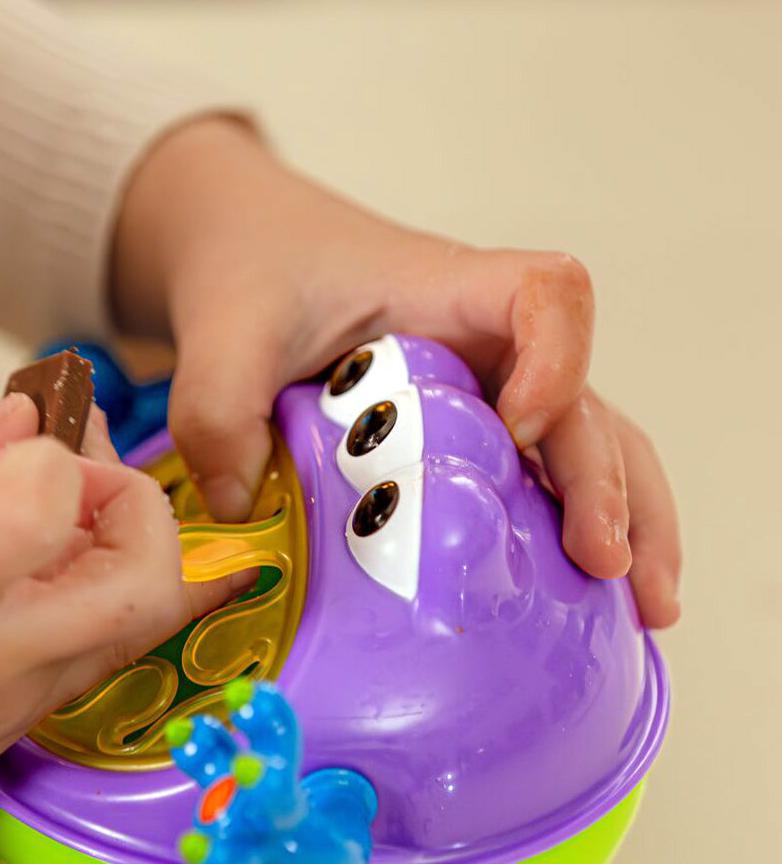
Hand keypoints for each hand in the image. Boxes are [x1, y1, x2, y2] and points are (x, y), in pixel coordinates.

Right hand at [0, 394, 242, 863]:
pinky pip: (94, 653)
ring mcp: (18, 701)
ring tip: (62, 515)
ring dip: (126, 553)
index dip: (57, 452)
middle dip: (143, 508)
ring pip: (136, 622)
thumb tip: (20, 419)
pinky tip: (39, 566)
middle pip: (148, 580)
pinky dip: (94, 596)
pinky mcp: (19, 727)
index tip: (23, 442)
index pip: (55, 497)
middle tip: (87, 477)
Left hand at [112, 118, 679, 627]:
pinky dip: (571, 530)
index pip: (545, 295)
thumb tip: (245, 513)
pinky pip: (539, 477)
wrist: (249, 255)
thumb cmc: (254, 271)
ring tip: (647, 608)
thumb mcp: (222, 334)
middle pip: (585, 399)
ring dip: (624, 519)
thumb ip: (218, 412)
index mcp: (441, 295)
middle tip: (608, 569)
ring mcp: (485, 392)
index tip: (521, 425)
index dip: (556, 358)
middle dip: (609, 485)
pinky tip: (590, 598)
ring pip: (586, 445)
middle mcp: (485, 345)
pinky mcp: (468, 434)